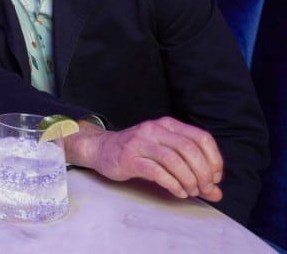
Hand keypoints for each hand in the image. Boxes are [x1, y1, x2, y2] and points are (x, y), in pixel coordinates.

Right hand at [68, 117, 223, 201]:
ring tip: (191, 191)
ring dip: (189, 180)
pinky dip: (173, 184)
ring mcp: (141, 142)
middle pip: (190, 149)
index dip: (214, 159)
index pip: (202, 137)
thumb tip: (217, 193)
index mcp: (168, 125)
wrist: (101, 149)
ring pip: (174, 160)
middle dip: (203, 173)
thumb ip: (192, 172)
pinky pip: (157, 172)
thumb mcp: (166, 156)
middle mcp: (155, 129)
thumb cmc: (138, 153)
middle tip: (205, 189)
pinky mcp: (129, 158)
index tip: (215, 178)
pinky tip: (178, 192)